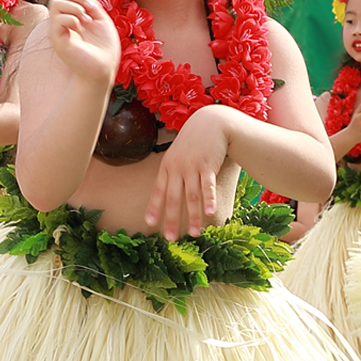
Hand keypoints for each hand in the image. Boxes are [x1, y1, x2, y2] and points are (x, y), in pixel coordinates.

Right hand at [47, 0, 119, 85]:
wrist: (104, 68)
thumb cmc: (105, 48)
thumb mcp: (102, 20)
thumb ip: (92, 5)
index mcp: (72, 15)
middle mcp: (62, 21)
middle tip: (88, 6)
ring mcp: (58, 30)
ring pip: (55, 4)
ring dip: (74, 6)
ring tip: (86, 19)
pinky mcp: (58, 40)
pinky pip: (57, 19)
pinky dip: (71, 18)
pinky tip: (81, 28)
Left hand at [144, 107, 229, 241]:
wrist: (211, 121)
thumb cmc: (194, 140)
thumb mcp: (178, 153)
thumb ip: (173, 170)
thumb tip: (169, 190)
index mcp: (167, 166)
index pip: (158, 190)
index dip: (154, 207)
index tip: (150, 224)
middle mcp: (177, 168)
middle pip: (174, 198)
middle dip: (172, 219)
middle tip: (171, 238)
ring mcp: (192, 166)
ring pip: (192, 196)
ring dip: (194, 216)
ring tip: (195, 234)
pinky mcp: (208, 164)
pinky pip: (208, 185)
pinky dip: (209, 200)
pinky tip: (211, 213)